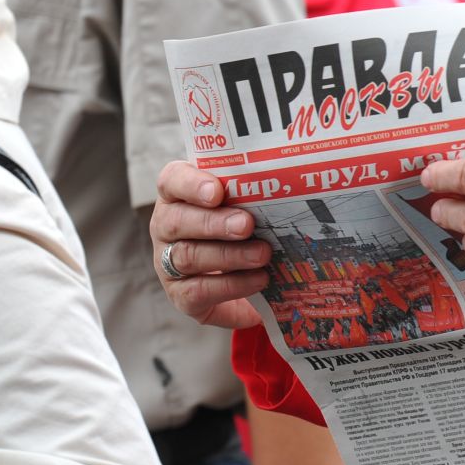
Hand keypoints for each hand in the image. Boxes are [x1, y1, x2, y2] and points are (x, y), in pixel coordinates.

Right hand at [150, 160, 270, 329]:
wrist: (251, 285)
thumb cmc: (250, 229)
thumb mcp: (252, 204)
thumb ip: (258, 189)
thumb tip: (297, 170)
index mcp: (180, 195)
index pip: (172, 180)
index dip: (191, 184)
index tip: (216, 191)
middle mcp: (167, 227)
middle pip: (177, 221)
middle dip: (214, 223)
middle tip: (247, 225)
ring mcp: (168, 263)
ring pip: (187, 256)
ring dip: (229, 255)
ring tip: (262, 253)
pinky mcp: (181, 295)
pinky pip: (198, 291)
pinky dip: (231, 285)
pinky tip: (259, 278)